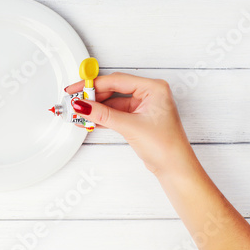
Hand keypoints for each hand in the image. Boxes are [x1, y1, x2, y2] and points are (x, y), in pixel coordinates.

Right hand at [66, 72, 193, 174]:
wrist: (175, 168)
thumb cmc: (166, 147)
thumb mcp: (130, 126)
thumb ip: (103, 115)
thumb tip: (83, 105)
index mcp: (153, 88)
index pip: (116, 81)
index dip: (93, 84)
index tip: (77, 89)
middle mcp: (149, 94)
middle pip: (113, 89)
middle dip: (93, 97)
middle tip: (75, 101)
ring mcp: (143, 106)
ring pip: (112, 102)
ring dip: (96, 108)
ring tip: (79, 112)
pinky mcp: (137, 118)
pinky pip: (115, 113)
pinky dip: (102, 117)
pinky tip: (89, 120)